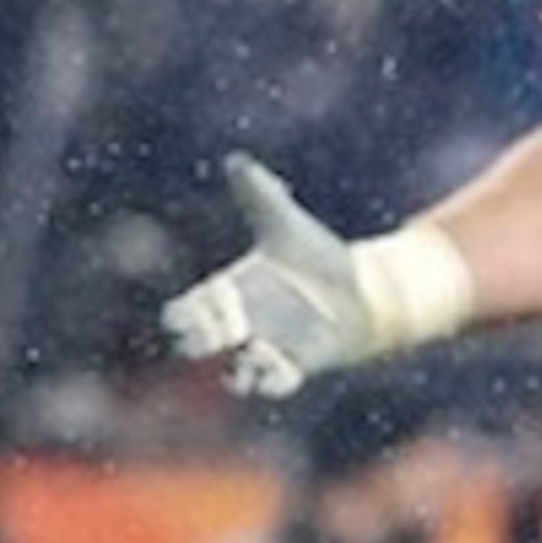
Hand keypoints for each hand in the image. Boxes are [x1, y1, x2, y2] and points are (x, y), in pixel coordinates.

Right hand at [159, 155, 386, 399]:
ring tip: (245, 354)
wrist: (358, 286)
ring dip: (234, 369)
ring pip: (234, 372)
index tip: (197, 306)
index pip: (186, 311)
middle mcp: (241, 327)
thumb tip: (235, 160)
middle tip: (212, 333)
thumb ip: (258, 194)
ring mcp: (266, 348)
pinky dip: (270, 379)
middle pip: (200, 345)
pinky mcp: (296, 364)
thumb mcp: (284, 223)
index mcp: (229, 294)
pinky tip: (274, 364)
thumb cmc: (314, 257)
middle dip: (199, 342)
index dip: (183, 313)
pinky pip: (274, 383)